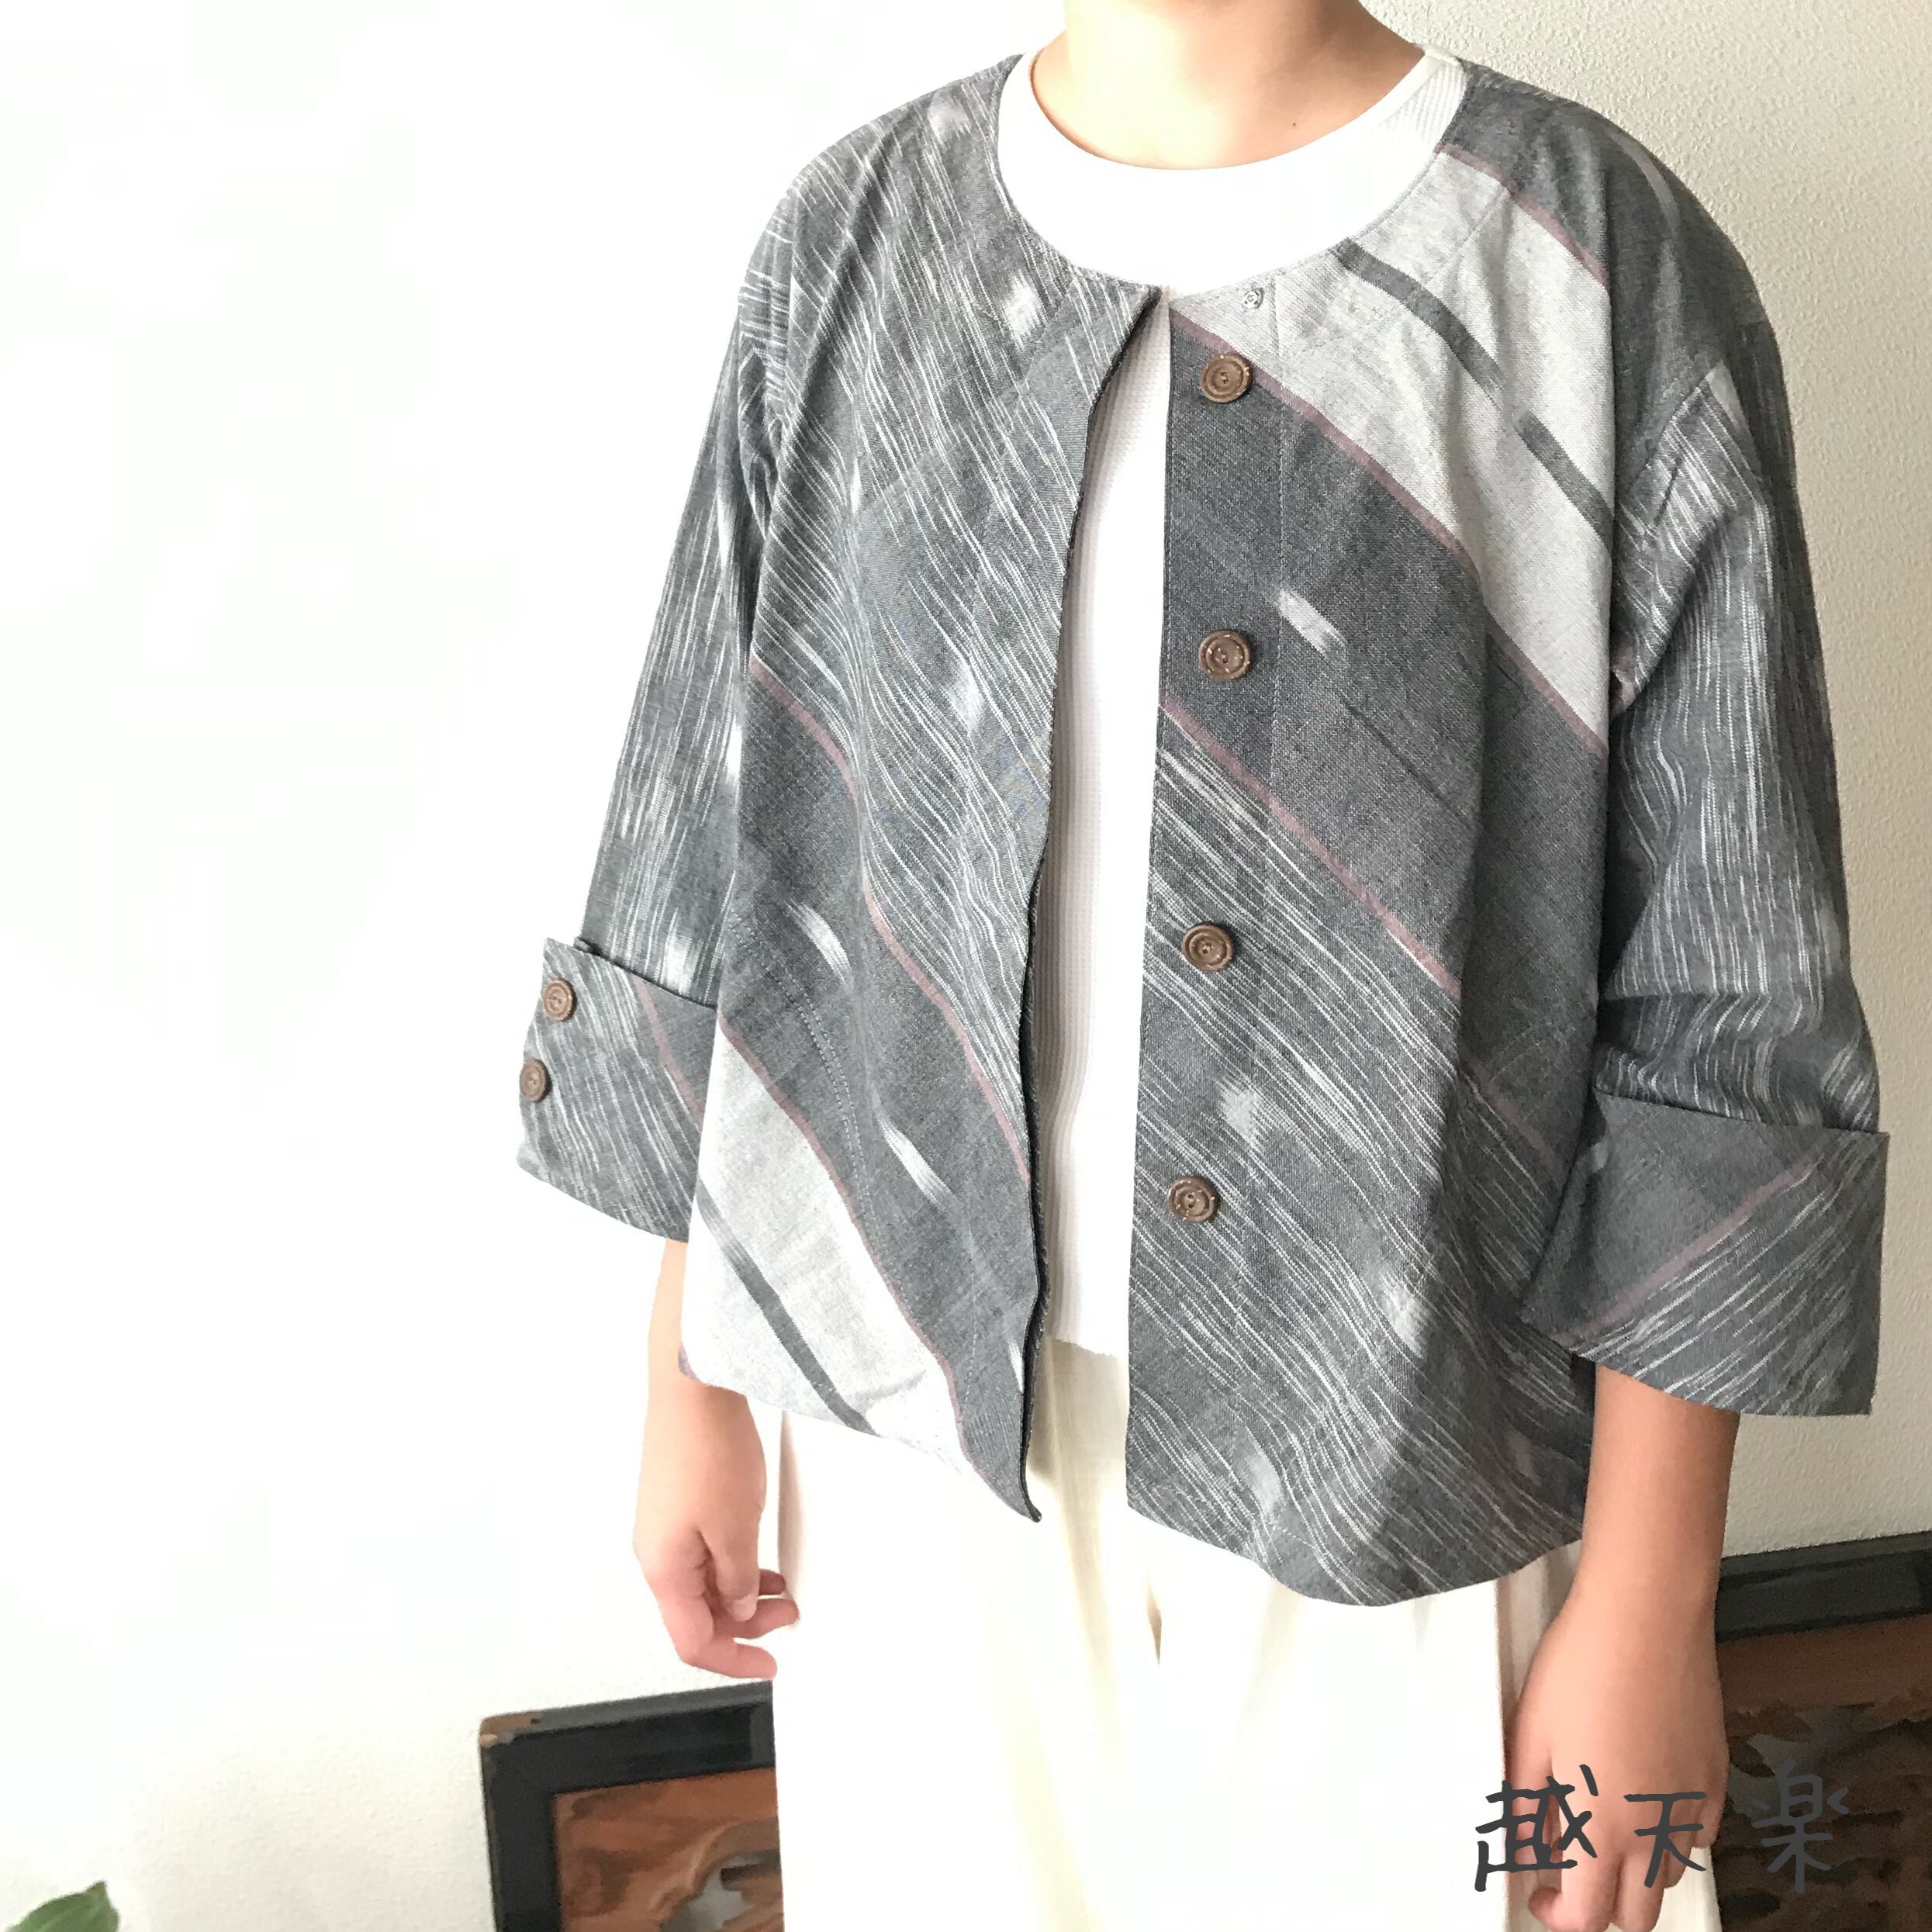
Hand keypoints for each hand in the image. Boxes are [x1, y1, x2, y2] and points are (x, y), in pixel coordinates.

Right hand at [633, 1373, 797, 1677]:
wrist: (691, 1386)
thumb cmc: (707, 1449)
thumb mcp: (736, 1528)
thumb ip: (738, 1577)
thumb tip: (738, 1604)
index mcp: (662, 1568)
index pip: (692, 1640)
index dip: (733, 1660)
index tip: (769, 1664)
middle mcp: (656, 1549)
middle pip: (698, 1612)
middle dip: (745, 1623)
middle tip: (787, 1615)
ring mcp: (664, 1523)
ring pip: (702, 1579)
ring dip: (742, 1591)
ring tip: (781, 1588)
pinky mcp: (677, 1498)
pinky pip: (703, 1548)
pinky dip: (733, 1560)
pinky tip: (758, 1555)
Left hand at [1506, 1585, 1728, 1931]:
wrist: (1644, 1619)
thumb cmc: (1578, 1669)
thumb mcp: (1530, 1737)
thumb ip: (1524, 1807)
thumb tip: (1522, 1854)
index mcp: (1601, 1827)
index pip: (1589, 1916)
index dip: (1558, 1915)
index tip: (1540, 1892)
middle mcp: (1654, 1830)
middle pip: (1638, 1913)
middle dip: (1602, 1906)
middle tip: (1571, 1867)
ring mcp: (1692, 1805)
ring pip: (1669, 1875)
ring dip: (1636, 1871)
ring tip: (1604, 1824)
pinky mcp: (1715, 1776)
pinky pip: (1699, 1834)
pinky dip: (1672, 1835)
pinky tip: (1645, 1798)